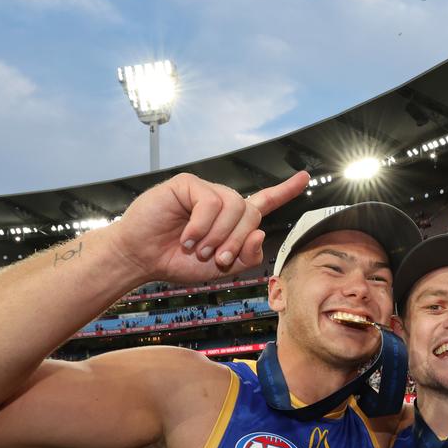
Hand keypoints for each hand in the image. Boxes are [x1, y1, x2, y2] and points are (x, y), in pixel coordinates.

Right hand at [110, 171, 309, 283]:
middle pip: (251, 213)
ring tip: (198, 250)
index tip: (306, 178)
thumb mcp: (218, 269)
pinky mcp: (187, 185)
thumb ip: (245, 256)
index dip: (285, 190)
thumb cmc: (177, 262)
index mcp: (232, 220)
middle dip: (238, 241)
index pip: (264, 201)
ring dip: (218, 236)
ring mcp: (206, 191)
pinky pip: (210, 202)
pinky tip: (187, 239)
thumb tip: (261, 233)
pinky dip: (201, 226)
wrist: (142, 258)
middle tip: (218, 259)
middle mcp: (222, 202)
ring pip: (233, 207)